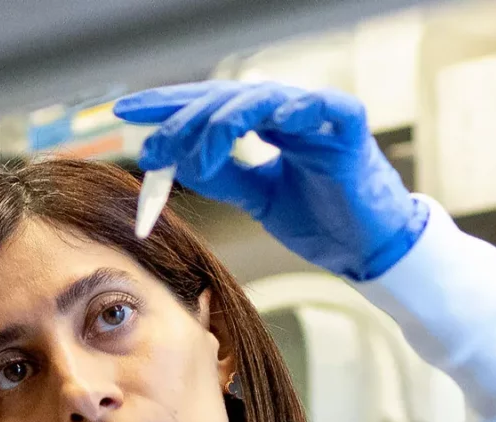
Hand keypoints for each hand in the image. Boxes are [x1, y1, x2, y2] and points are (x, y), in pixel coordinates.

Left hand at [114, 81, 425, 281]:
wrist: (369, 250)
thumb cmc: (322, 221)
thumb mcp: (259, 198)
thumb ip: (223, 176)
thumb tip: (177, 161)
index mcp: (267, 125)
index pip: (210, 105)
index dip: (169, 106)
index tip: (126, 112)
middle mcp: (290, 113)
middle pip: (227, 98)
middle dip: (185, 119)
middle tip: (155, 145)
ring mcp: (319, 118)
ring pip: (264, 99)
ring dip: (225, 122)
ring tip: (201, 152)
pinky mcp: (350, 130)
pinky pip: (324, 107)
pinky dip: (298, 109)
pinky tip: (272, 121)